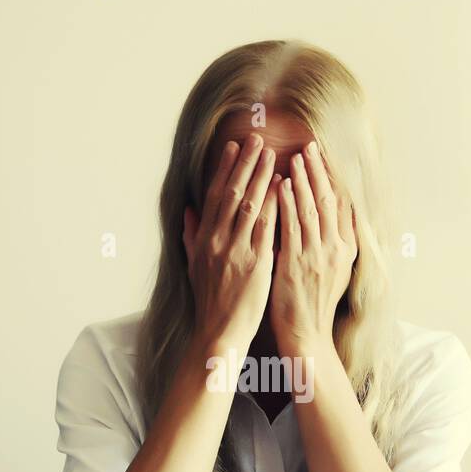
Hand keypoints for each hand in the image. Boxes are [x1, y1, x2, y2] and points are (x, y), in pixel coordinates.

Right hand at [183, 133, 280, 352]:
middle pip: (231, 193)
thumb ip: (192, 236)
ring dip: (261, 177)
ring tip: (272, 154)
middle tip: (257, 139)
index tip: (234, 147)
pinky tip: (283, 186)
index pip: (214, 196)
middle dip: (245, 164)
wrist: (219, 332)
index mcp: (204, 239)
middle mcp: (218, 241)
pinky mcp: (255, 263)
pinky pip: (266, 227)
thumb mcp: (194, 266)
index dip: (225, 169)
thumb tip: (188, 211)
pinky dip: (273, 204)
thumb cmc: (211, 302)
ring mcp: (236, 251)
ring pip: (248, 205)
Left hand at [270, 141, 356, 353]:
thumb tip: (337, 218)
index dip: (332, 178)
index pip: (341, 204)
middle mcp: (336, 249)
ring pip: (311, 209)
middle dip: (319, 171)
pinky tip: (280, 185)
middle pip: (328, 200)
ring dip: (302, 180)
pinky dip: (287, 203)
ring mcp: (318, 255)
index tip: (324, 156)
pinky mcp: (298, 264)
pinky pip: (292, 227)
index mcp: (346, 249)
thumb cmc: (314, 304)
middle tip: (310, 146)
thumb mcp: (334, 272)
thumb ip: (335, 243)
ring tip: (294, 157)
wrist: (307, 335)